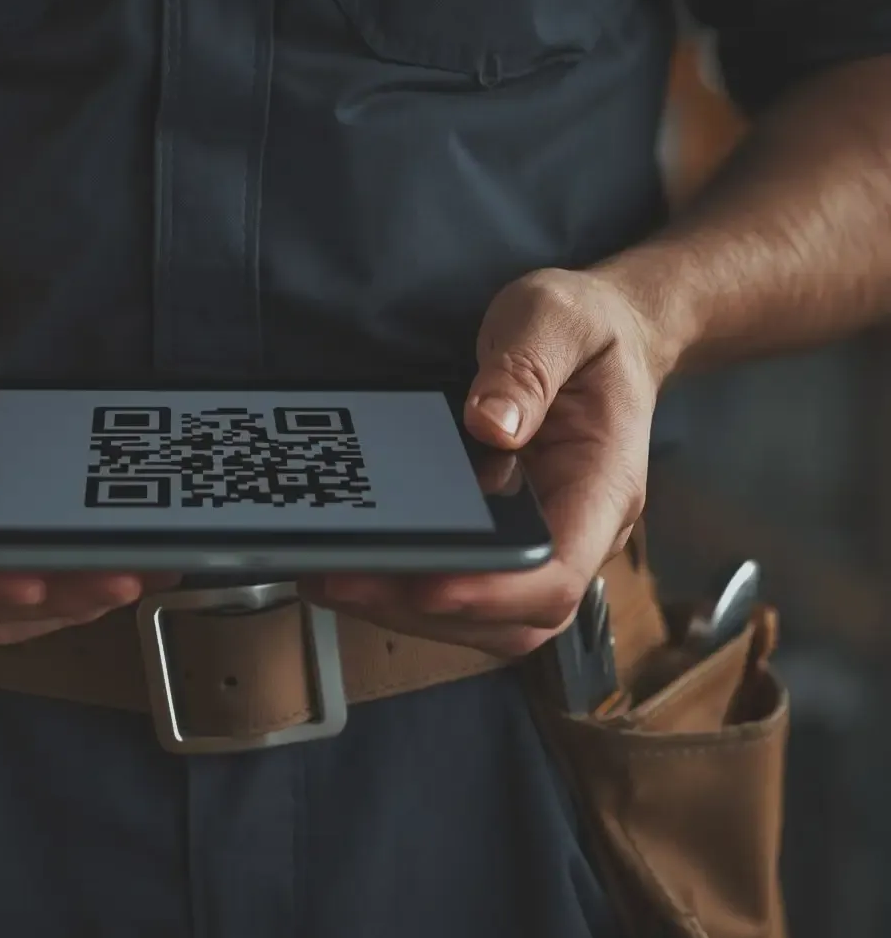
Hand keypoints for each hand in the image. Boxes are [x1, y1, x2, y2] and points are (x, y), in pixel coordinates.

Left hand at [316, 268, 670, 656]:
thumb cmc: (588, 333)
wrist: (606, 335)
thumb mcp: (555, 320)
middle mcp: (576, 529)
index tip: (431, 585)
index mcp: (602, 485)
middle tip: (346, 579)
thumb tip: (491, 423)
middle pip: (513, 618)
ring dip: (404, 608)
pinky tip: (353, 563)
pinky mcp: (502, 538)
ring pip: (481, 616)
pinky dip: (405, 585)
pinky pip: (459, 584)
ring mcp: (539, 541)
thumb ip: (526, 367)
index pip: (559, 571)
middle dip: (424, 609)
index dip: (495, 591)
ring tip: (332, 577)